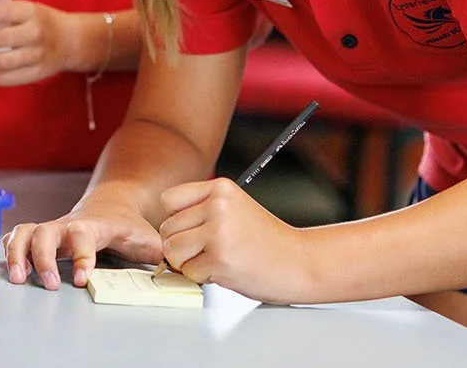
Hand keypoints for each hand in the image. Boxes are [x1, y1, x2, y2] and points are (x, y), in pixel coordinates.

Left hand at [0, 2, 90, 85]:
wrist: (72, 41)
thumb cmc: (43, 21)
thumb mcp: (28, 9)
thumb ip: (5, 14)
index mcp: (32, 12)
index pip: (2, 12)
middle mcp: (35, 34)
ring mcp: (36, 57)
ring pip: (1, 62)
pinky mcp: (36, 74)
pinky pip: (8, 78)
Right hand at [2, 198, 162, 289]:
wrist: (113, 203)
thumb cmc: (129, 226)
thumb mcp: (150, 239)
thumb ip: (163, 255)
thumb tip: (180, 271)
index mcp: (96, 225)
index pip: (83, 235)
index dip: (82, 255)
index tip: (84, 279)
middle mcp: (68, 224)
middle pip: (45, 231)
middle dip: (44, 258)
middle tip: (49, 284)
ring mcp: (52, 228)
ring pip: (25, 232)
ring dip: (18, 254)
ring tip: (19, 279)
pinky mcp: (41, 234)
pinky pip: (16, 236)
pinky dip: (8, 250)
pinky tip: (10, 269)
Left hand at [157, 177, 311, 302]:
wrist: (301, 262)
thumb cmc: (267, 241)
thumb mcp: (235, 208)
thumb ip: (202, 209)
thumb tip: (165, 230)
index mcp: (220, 187)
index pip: (169, 201)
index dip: (177, 221)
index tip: (194, 232)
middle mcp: (217, 205)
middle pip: (167, 229)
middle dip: (182, 246)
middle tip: (208, 252)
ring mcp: (219, 231)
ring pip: (173, 251)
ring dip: (188, 263)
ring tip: (215, 261)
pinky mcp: (220, 259)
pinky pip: (189, 272)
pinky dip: (202, 278)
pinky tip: (225, 271)